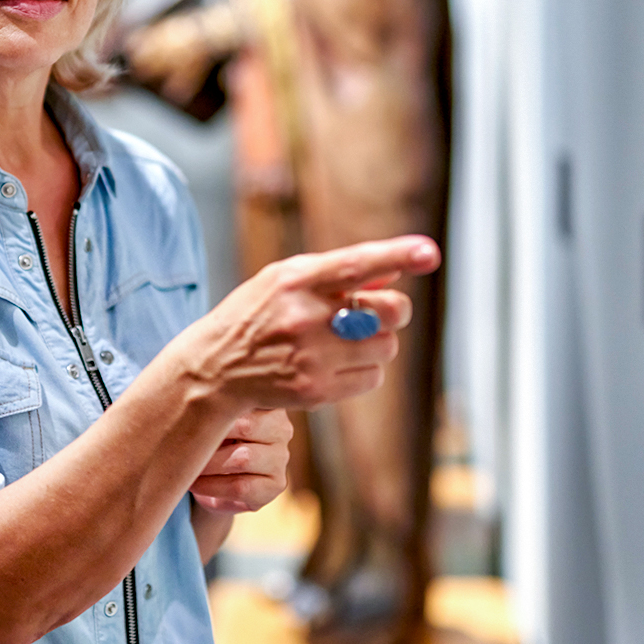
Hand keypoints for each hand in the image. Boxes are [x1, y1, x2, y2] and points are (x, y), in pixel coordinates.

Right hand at [160, 235, 441, 412]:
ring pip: (387, 347)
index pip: (356, 264)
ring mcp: (312, 356)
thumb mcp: (282, 280)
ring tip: (348, 341)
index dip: (397, 255)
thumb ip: (335, 272)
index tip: (429, 252)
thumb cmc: (255, 315)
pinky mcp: (316, 391)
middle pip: (390, 311)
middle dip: (395, 311)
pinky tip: (337, 364)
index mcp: (295, 280)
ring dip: (378, 343)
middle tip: (378, 313)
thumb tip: (394, 269)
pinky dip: (364, 370)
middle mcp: (305, 317)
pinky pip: (372, 378)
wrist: (214, 368)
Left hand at [191, 408, 291, 512]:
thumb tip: (189, 403)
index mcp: (266, 400)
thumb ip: (207, 405)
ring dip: (208, 464)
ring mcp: (281, 457)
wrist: (214, 479)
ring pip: (242, 459)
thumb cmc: (208, 437)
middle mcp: (281, 426)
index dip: (214, 405)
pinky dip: (212, 486)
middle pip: (245, 426)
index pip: (245, 395)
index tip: (187, 411)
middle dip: (208, 436)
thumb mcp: (208, 416)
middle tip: (181, 442)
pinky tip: (195, 484)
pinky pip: (240, 486)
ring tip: (186, 465)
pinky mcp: (276, 485)